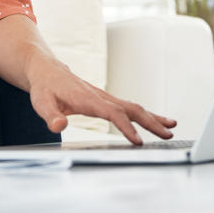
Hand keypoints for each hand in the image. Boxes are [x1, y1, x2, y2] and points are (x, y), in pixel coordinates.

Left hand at [26, 58, 176, 144]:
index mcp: (88, 99)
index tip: (138, 142)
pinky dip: (144, 114)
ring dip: (153, 118)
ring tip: (171, 128)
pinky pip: (128, 107)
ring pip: (133, 107)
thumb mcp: (41, 103)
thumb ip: (50, 116)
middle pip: (131, 108)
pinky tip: (155, 121)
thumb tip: (58, 126)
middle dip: (151, 122)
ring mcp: (105, 97)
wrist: (46, 70)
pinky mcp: (106, 100)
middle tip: (168, 135)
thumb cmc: (44, 88)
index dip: (126, 128)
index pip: (112, 114)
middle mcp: (101, 96)